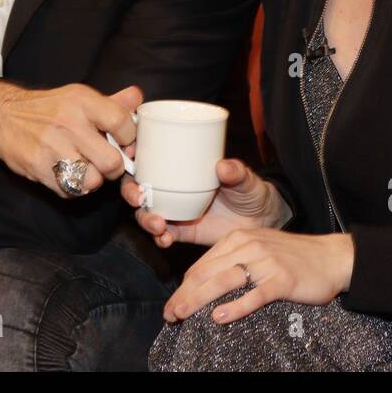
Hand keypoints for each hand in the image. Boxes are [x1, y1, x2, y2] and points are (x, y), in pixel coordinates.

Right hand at [0, 79, 140, 197]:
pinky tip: (65, 173)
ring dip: (92, 180)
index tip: (125, 145)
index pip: (122, 122)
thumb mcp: (78, 97)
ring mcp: (52, 146)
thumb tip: (138, 98)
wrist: (1, 116)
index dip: (130, 139)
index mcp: (82, 100)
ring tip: (84, 168)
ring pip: (92, 181)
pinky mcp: (38, 167)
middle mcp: (68, 122)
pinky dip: (72, 187)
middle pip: (111, 161)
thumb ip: (111, 102)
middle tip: (105, 163)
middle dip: (113, 168)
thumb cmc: (47, 110)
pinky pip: (69, 190)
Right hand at [122, 158, 286, 247]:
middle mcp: (173, 188)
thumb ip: (237, 172)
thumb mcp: (245, 178)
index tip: (131, 153)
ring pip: (146, 212)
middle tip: (138, 197)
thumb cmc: (250, 191)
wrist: (261, 222)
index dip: (134, 154)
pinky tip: (165, 239)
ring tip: (157, 225)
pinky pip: (163, 235)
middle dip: (131, 191)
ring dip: (144, 218)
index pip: (151, 157)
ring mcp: (176, 210)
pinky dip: (160, 238)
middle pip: (140, 187)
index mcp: (182, 168)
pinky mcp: (182, 232)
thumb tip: (223, 166)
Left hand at [162, 229, 354, 324]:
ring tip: (183, 315)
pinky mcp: (282, 279)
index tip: (172, 304)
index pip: (202, 264)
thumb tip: (203, 287)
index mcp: (239, 238)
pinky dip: (236, 306)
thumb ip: (233, 262)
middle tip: (170, 315)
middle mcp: (249, 246)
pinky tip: (220, 317)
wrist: (332, 257)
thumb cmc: (294, 257)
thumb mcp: (259, 250)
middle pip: (207, 273)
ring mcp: (266, 262)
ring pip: (224, 281)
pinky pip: (255, 294)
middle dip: (184, 295)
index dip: (183, 286)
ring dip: (199, 300)